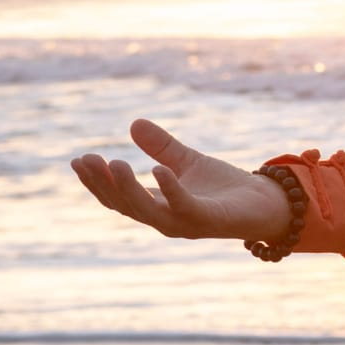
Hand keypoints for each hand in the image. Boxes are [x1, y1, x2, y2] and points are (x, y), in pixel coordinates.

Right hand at [72, 119, 290, 242]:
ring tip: (114, 162)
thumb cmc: (225, 188)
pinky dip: (170, 189)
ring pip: (146, 209)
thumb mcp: (187, 161)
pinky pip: (183, 206)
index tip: (78, 160)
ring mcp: (184, 222)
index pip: (117, 197)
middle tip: (86, 159)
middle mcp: (165, 218)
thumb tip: (133, 123)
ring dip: (127, 188)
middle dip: (103, 183)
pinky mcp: (207, 219)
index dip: (96, 181)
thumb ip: (161, 146)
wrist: (266, 203)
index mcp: (157, 205)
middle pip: (124, 205)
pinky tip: (158, 169)